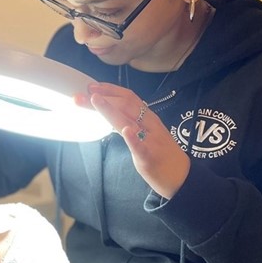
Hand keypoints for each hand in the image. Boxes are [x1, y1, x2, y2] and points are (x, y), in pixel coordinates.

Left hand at [79, 82, 189, 197]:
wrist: (181, 176)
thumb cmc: (161, 155)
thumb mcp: (147, 133)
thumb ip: (131, 122)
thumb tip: (110, 113)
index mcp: (148, 118)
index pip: (129, 97)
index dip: (110, 89)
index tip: (92, 86)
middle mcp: (150, 124)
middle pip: (125, 105)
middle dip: (102, 98)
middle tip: (80, 95)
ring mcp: (150, 140)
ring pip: (130, 121)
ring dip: (110, 109)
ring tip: (95, 100)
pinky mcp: (149, 157)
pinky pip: (141, 146)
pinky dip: (133, 137)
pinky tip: (126, 130)